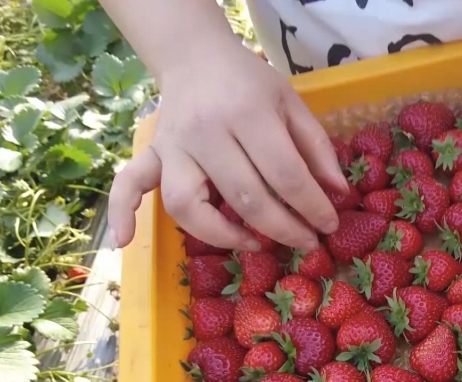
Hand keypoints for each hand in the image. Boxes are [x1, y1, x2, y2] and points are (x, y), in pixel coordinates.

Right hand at [107, 37, 345, 251]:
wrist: (196, 56)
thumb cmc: (249, 83)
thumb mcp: (291, 104)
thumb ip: (316, 148)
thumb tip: (338, 194)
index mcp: (248, 114)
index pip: (285, 174)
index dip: (311, 207)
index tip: (328, 226)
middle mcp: (207, 133)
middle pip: (245, 197)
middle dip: (282, 228)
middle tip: (306, 242)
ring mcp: (174, 146)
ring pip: (188, 204)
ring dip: (222, 235)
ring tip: (254, 245)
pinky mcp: (153, 154)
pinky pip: (129, 183)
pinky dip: (122, 212)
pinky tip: (123, 241)